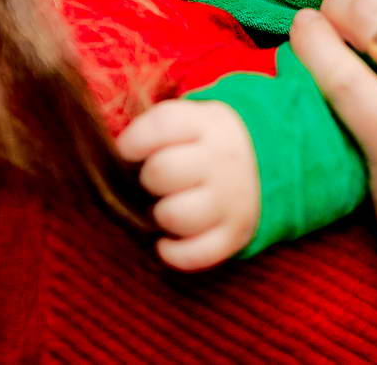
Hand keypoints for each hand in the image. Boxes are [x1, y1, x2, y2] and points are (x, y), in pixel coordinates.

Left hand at [114, 98, 260, 270]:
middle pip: (162, 171)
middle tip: (154, 182)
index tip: (127, 152)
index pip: (162, 125)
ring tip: (165, 208)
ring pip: (175, 216)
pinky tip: (167, 242)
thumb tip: (111, 157)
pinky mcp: (236, 235)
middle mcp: (221, 159)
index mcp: (207, 123)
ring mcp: (230, 200)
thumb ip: (155, 131)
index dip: (133, 141)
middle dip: (148, 179)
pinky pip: (195, 255)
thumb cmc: (206, 143)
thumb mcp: (191, 121)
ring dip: (161, 216)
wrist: (265, 162)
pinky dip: (173, 253)